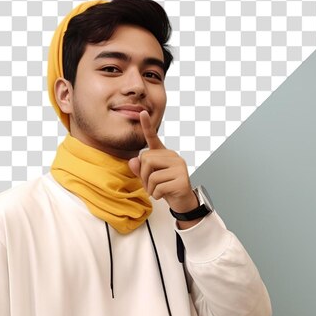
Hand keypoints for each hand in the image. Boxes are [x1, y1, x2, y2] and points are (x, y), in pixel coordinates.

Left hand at [128, 111, 201, 227]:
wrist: (183, 202)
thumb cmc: (166, 188)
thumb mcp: (150, 179)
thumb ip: (140, 169)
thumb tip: (132, 161)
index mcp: (165, 154)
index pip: (154, 139)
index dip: (147, 126)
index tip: (142, 113)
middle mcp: (174, 157)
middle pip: (146, 160)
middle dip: (144, 176)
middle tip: (150, 186)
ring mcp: (180, 168)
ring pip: (152, 175)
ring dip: (150, 188)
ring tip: (157, 191)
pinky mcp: (182, 180)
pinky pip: (159, 187)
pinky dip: (157, 195)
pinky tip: (163, 195)